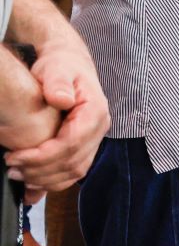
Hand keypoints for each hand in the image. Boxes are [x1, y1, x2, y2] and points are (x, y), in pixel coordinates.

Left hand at [5, 43, 107, 193]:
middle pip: (74, 162)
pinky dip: (53, 180)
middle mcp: (99, 128)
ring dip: (45, 179)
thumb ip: (59, 83)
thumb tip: (63, 99)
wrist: (68, 64)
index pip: (72, 144)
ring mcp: (94, 138)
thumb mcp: (57, 69)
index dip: (43, 156)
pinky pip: (73, 171)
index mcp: (95, 112)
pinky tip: (32, 180)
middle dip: (40, 170)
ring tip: (18, 174)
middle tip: (11, 168)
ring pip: (75, 171)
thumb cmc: (61, 66)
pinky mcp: (85, 145)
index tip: (15, 157)